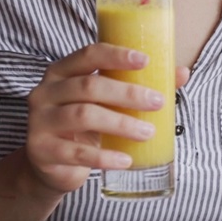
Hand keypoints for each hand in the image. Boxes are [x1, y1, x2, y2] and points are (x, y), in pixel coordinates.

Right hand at [24, 43, 189, 194]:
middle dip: (128, 93)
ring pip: (84, 116)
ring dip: (121, 123)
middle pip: (89, 86)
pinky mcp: (41, 150)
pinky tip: (126, 159)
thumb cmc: (83, 126)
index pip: (88, 54)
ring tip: (148, 132)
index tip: (145, 60)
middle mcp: (46, 92)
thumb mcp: (105, 102)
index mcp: (61, 72)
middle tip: (158, 102)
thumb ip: (137, 85)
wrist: (50, 166)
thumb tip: (182, 73)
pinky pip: (76, 153)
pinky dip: (105, 156)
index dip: (116, 55)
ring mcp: (40, 121)